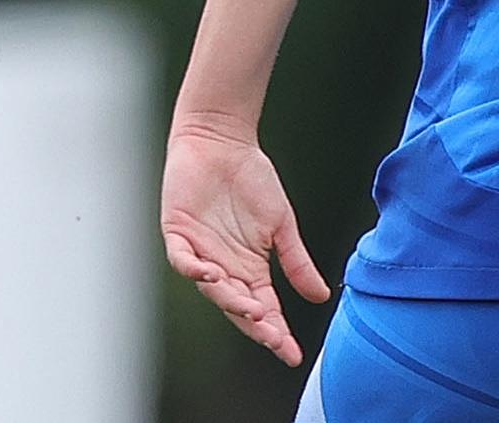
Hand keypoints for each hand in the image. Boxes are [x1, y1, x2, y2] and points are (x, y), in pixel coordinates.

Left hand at [162, 117, 328, 365]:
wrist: (223, 144)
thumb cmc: (252, 181)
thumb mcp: (282, 225)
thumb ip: (296, 262)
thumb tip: (320, 296)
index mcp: (249, 268)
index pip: (264, 308)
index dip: (277, 332)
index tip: (293, 354)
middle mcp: (223, 267)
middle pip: (238, 306)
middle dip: (257, 326)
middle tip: (274, 339)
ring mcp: (199, 252)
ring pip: (212, 288)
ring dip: (231, 301)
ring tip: (253, 311)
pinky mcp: (179, 234)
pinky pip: (183, 260)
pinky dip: (195, 270)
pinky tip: (212, 276)